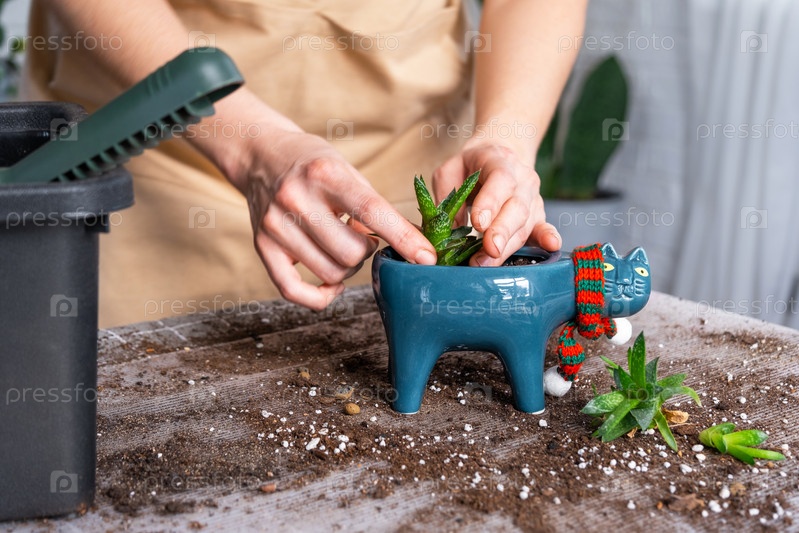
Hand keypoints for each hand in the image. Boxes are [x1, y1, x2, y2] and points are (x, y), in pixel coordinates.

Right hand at [226, 126, 436, 309]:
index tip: (427, 258)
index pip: (371, 211)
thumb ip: (375, 207)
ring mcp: (275, 225)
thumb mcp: (347, 170)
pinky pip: (293, 290)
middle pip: (350, 252)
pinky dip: (320, 297)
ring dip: (346, 268)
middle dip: (366, 252)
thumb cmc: (313, 164)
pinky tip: (330, 285)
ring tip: (341, 246)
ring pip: (330, 272)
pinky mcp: (262, 246)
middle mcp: (295, 198)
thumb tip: (413, 245)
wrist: (260, 153)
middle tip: (361, 238)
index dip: (403, 238)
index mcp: (325, 173)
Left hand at [432, 141, 560, 265]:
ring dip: (507, 246)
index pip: (500, 179)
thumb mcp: (450, 173)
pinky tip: (550, 246)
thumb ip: (448, 198)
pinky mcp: (537, 216)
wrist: (497, 157)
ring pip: (525, 224)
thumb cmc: (469, 167)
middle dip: (502, 231)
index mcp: (499, 161)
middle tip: (488, 249)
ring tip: (487, 263)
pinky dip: (547, 238)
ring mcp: (533, 198)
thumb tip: (450, 231)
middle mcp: (522, 179)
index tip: (478, 223)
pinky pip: (543, 228)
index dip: (491, 202)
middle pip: (517, 207)